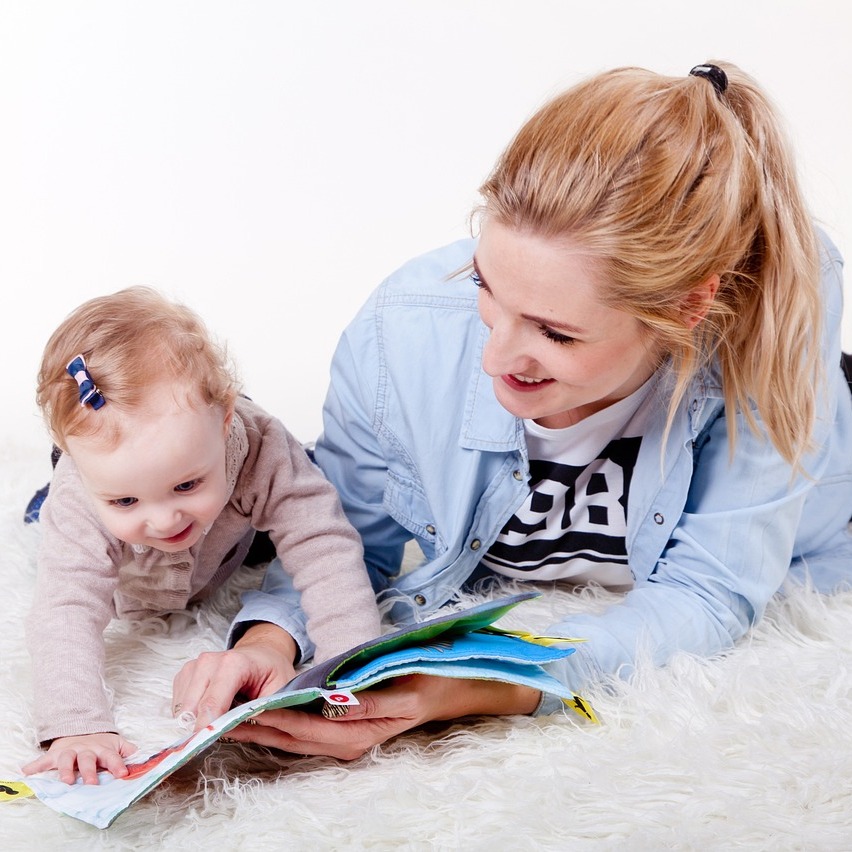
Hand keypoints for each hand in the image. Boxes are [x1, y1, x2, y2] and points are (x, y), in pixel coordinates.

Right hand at [22, 732, 136, 785]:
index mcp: (103, 749)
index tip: (123, 774)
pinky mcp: (55, 754)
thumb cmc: (100, 744)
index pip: (112, 757)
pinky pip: (43, 760)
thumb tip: (146, 759)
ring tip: (65, 781)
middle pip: (88, 760)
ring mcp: (70, 751)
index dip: (117, 765)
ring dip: (65, 770)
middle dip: (90, 771)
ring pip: (67, 759)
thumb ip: (129, 752)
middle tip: (92, 784)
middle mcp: (86, 750)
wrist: (80, 730)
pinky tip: (26, 771)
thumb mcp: (117, 744)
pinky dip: (34, 766)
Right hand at [172, 623, 297, 729]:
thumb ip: (258, 711)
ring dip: (196, 721)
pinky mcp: (185, 674)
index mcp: (234, 663)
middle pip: (192, 708)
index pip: (212, 702)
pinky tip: (210, 710)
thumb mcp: (278, 691)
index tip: (207, 745)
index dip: (207, 727)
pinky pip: (178, 705)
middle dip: (202, 727)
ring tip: (220, 717)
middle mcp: (209, 661)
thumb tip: (230, 731)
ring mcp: (194, 665)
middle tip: (219, 734)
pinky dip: (191, 714)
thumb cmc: (272, 672)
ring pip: (182, 709)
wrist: (263, 653)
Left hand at [222, 675, 540, 759]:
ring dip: (262, 727)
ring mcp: (346, 740)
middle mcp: (349, 743)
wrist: (450, 688)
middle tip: (218, 715)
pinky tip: (260, 713)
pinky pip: (305, 732)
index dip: (272, 718)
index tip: (241, 709)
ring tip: (228, 715)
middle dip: (256, 727)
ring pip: (295, 737)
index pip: (304, 727)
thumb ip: (365, 698)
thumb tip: (328, 700)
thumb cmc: (425, 679)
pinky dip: (280, 723)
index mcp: (360, 734)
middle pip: (292, 737)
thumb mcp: (400, 686)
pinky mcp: (345, 732)